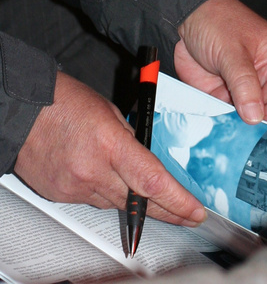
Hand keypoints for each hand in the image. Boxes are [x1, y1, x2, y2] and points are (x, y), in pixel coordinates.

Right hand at [14, 72, 205, 224]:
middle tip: (188, 217)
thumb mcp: (109, 111)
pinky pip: (92, 201)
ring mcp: (74, 187)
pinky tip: (102, 176)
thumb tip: (147, 159)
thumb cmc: (64, 101)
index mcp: (109, 144)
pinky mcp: (61, 196)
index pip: (151, 182)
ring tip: (144, 189)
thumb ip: (131, 139)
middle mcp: (92, 170)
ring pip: (116, 204)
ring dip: (133, 200)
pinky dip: (104, 192)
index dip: (177, 201)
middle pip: (138, 203)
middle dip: (167, 212)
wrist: (22, 110)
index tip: (194, 211)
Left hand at [174, 0, 266, 124]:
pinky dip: (219, 124)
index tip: (255, 132)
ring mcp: (246, 90)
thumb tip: (255, 117)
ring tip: (223, 135)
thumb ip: (244, 84)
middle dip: (252, 127)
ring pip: (246, 120)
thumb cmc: (217, 22)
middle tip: (238, 139)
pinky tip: (212, 130)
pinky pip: (226, 118)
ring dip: (234, 128)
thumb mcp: (232, 51)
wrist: (188, 18)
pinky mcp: (227, 97)